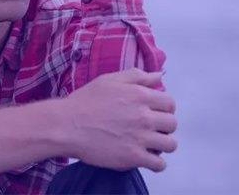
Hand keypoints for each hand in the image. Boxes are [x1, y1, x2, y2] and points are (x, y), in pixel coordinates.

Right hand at [61, 68, 177, 171]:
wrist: (66, 125)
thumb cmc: (85, 101)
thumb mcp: (110, 80)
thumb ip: (137, 76)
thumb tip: (158, 76)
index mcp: (140, 95)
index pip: (170, 103)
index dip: (165, 108)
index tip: (156, 112)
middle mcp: (144, 116)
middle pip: (172, 124)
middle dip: (164, 126)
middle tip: (152, 128)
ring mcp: (140, 138)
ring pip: (170, 145)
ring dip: (163, 144)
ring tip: (151, 144)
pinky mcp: (133, 157)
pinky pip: (158, 164)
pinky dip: (156, 163)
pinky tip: (146, 158)